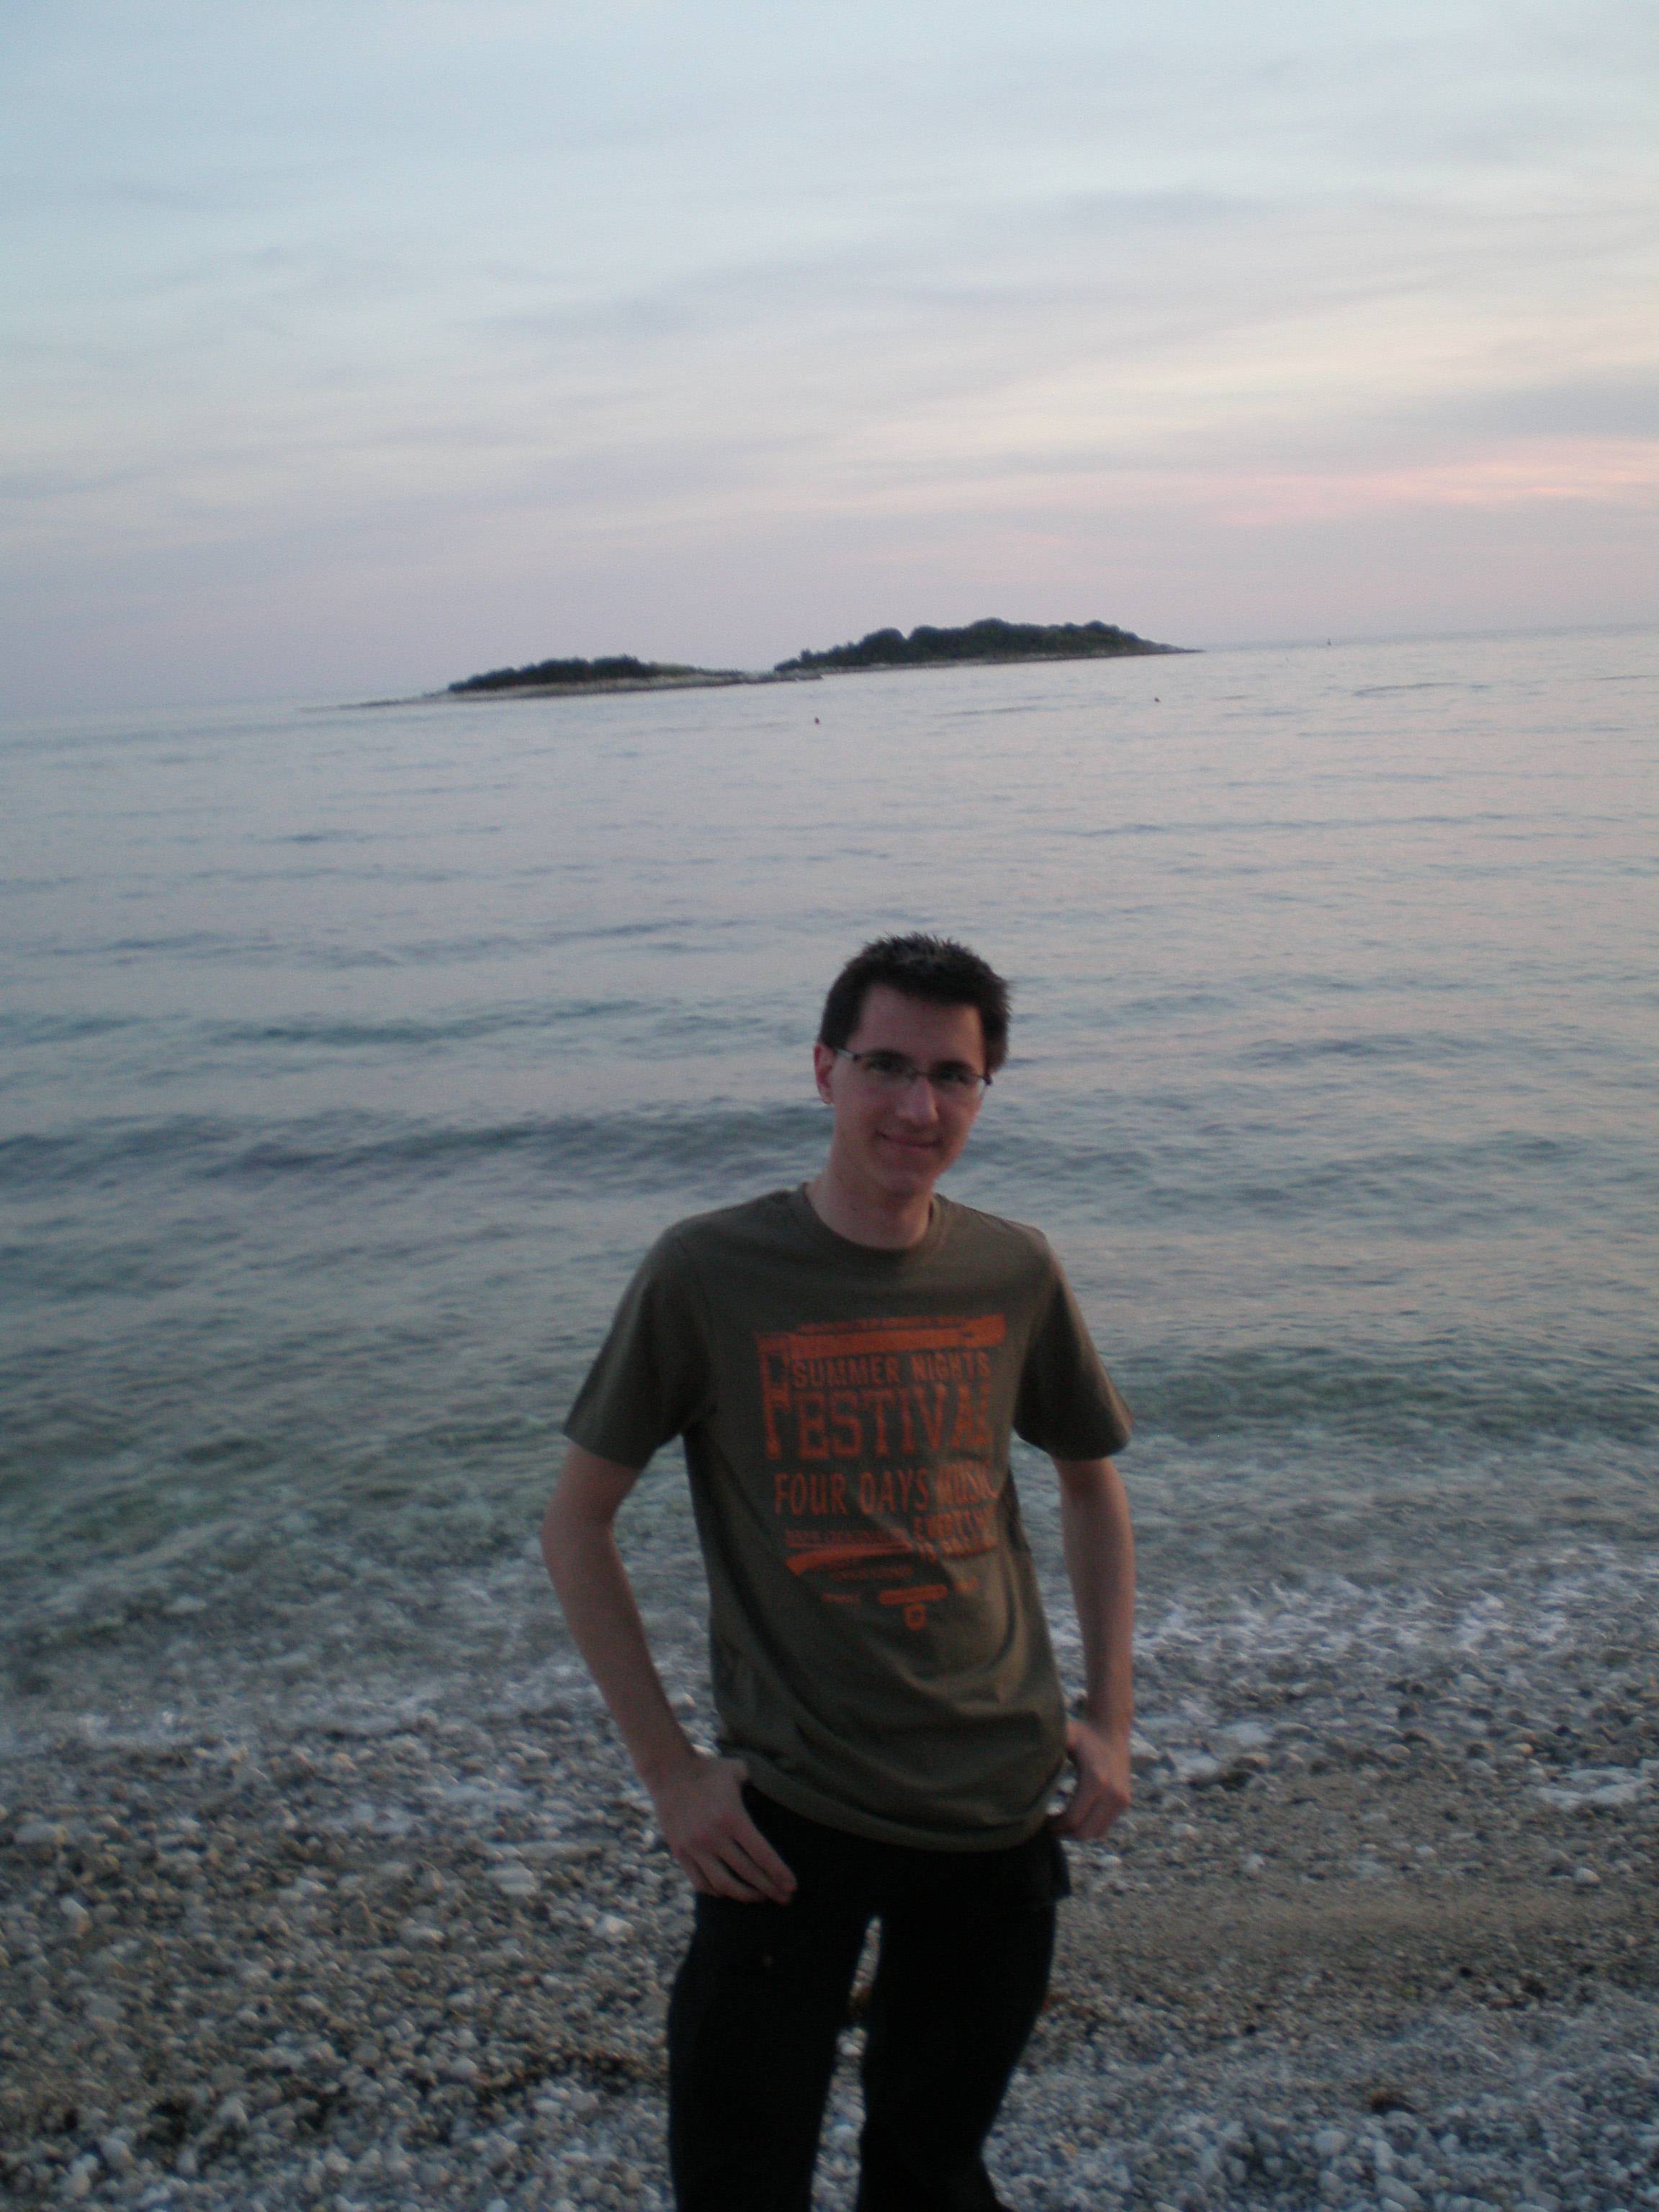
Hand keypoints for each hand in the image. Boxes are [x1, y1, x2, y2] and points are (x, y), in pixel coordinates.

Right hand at [649, 1752, 796, 1902]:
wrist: (668, 1771)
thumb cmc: (707, 1769)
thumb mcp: (737, 1769)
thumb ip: (758, 1781)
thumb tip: (777, 1788)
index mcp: (732, 1818)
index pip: (761, 1853)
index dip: (779, 1873)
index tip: (792, 1887)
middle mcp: (714, 1837)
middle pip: (747, 1872)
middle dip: (769, 1888)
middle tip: (784, 1899)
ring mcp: (695, 1848)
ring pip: (724, 1884)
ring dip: (744, 1895)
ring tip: (759, 1897)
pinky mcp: (680, 1853)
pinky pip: (700, 1882)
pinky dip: (716, 1891)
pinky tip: (728, 1891)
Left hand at [1048, 1716, 1130, 1839]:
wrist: (1111, 1729)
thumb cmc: (1081, 1733)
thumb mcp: (1062, 1736)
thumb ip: (1045, 1750)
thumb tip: (1018, 1766)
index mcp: (1096, 1779)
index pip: (1073, 1819)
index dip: (1054, 1826)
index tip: (1039, 1821)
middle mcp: (1112, 1792)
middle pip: (1085, 1832)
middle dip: (1064, 1833)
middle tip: (1047, 1827)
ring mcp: (1121, 1798)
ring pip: (1096, 1832)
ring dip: (1076, 1833)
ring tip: (1059, 1824)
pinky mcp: (1124, 1801)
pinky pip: (1104, 1825)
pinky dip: (1089, 1827)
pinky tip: (1073, 1817)